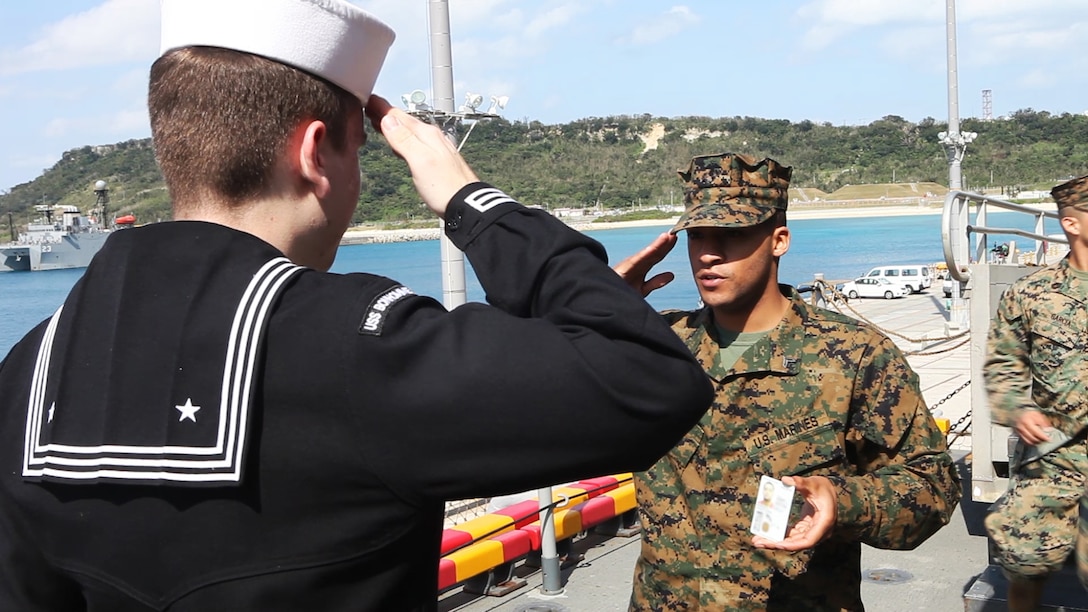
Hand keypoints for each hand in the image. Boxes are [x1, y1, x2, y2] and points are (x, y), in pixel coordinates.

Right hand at [364, 95, 478, 217]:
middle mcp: (432, 138)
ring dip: (394, 128)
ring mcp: (436, 149)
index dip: (381, 108)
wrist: (466, 206)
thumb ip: (403, 140)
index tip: (368, 100)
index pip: (398, 116)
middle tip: (369, 109)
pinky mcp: (436, 161)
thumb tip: (388, 120)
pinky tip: (400, 147)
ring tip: (380, 124)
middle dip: (386, 116)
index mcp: (426, 135)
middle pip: (405, 122)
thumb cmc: (445, 187)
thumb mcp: (420, 161)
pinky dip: (403, 141)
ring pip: (410, 132)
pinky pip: (415, 144)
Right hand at [612, 232, 677, 296]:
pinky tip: (653, 248)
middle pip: (654, 252)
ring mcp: (631, 265)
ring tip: (668, 236)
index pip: (656, 255)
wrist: (606, 300)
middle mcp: (637, 264)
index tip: (676, 237)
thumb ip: (655, 282)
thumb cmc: (622, 293)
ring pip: (647, 254)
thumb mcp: (643, 289)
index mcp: (642, 267)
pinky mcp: (624, 269)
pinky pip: (636, 261)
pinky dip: (645, 254)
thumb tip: (671, 275)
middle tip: (675, 231)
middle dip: (664, 243)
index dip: (666, 247)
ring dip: (658, 245)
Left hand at [752, 475, 836, 550]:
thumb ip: (801, 483)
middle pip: (796, 543)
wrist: (829, 491)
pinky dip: (779, 534)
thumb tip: (786, 480)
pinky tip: (766, 533)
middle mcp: (818, 531)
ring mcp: (811, 531)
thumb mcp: (814, 483)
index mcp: (824, 522)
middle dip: (776, 543)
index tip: (778, 544)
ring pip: (792, 540)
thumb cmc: (824, 488)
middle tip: (757, 542)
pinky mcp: (805, 528)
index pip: (808, 540)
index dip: (793, 544)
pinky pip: (791, 534)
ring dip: (775, 541)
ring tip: (757, 539)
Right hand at [1014, 410, 1052, 444]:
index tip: (1049, 439)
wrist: (1016, 413)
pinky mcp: (1017, 434)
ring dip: (1035, 442)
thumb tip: (1048, 429)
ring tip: (1040, 440)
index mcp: (1027, 422)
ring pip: (1028, 441)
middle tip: (1045, 439)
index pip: (1037, 432)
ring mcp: (1018, 432)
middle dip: (1040, 440)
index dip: (1043, 437)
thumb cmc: (1027, 413)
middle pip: (1032, 438)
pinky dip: (1030, 442)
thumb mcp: (1037, 414)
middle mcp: (1021, 427)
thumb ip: (1043, 421)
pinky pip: (1024, 441)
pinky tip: (1034, 440)